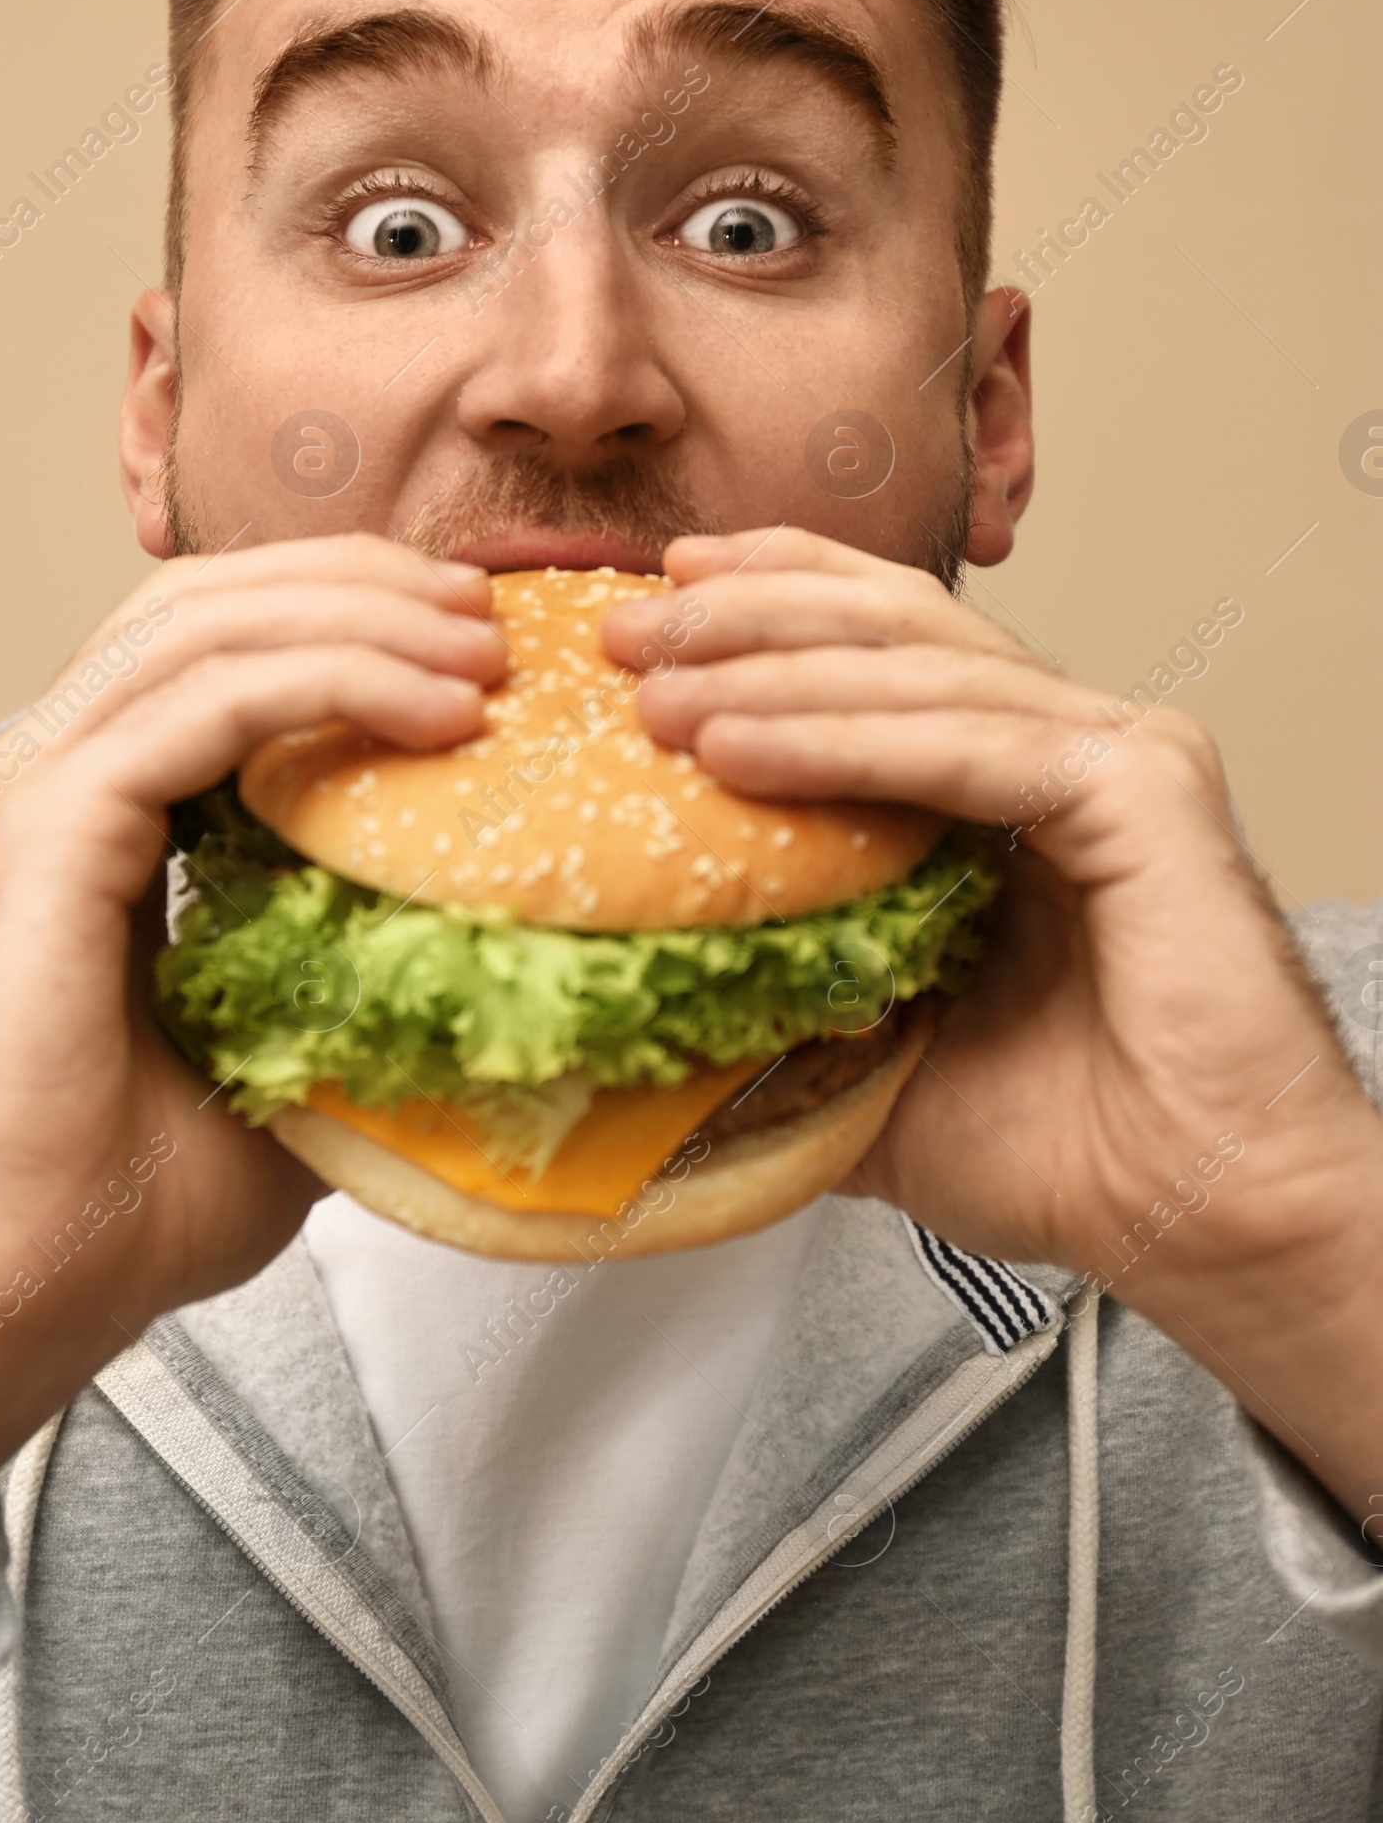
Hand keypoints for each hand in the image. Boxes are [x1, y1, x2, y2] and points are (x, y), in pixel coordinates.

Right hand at [0, 536, 504, 1600]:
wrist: (0, 1302)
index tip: (465, 646)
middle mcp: (40, 780)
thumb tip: (475, 974)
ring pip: (202, 629)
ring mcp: (28, 794)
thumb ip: (343, 989)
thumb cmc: (114, 1212)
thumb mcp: (275, 1068)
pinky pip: (203, 705)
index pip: (201, 652)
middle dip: (355, 585)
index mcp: (79, 820)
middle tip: (485, 617)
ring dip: (359, 619)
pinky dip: (331, 684)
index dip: (335, 618)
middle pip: (198, 604)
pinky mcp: (43, 830)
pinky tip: (434, 712)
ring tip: (481, 654)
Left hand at [605, 528, 1382, 1521]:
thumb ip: (775, 1002)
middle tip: (624, 625)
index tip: (659, 594)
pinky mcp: (1142, 789)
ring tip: (654, 692)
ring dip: (771, 673)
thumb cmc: (1064, 1152)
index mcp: (1007, 784)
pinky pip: (968, 746)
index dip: (772, 602)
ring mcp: (1113, 754)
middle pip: (893, 628)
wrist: (1198, 1228)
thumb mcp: (865, 1061)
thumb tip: (628, 990)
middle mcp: (1064, 745)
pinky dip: (843, 742)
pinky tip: (738, 745)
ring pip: (919, 671)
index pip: (882, 649)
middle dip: (747, 615)